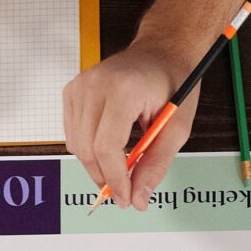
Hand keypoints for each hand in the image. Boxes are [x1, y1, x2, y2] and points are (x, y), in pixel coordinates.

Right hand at [64, 42, 199, 208]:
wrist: (161, 51)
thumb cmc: (173, 83)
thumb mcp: (177, 127)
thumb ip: (157, 164)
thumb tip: (138, 198)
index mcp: (123, 90)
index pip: (106, 146)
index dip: (115, 178)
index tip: (127, 199)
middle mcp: (95, 85)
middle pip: (87, 148)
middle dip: (105, 178)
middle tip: (125, 193)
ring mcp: (79, 85)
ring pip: (76, 144)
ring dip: (97, 165)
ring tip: (121, 168)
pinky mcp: (72, 90)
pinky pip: (72, 132)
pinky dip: (88, 148)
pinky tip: (110, 147)